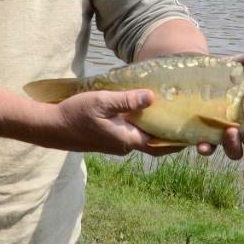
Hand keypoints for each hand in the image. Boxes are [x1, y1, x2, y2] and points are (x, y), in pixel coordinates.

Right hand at [54, 89, 178, 156]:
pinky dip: (141, 125)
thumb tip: (152, 97)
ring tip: (168, 110)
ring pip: (142, 136)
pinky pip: (131, 133)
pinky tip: (142, 110)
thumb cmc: (75, 114)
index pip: (160, 144)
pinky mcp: (108, 139)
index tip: (193, 133)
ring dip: (154, 127)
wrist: (50, 128)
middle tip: (185, 118)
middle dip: (170, 133)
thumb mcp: (102, 102)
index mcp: (127, 140)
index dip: (178, 140)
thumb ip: (127, 100)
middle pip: (154, 142)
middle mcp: (125, 146)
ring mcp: (116, 144)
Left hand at [196, 51, 243, 160]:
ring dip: (235, 147)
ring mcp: (226, 137)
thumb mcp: (241, 63)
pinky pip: (209, 149)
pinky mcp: (207, 137)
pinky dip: (207, 149)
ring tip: (230, 131)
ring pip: (235, 153)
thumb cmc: (229, 72)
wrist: (198, 72)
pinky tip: (203, 144)